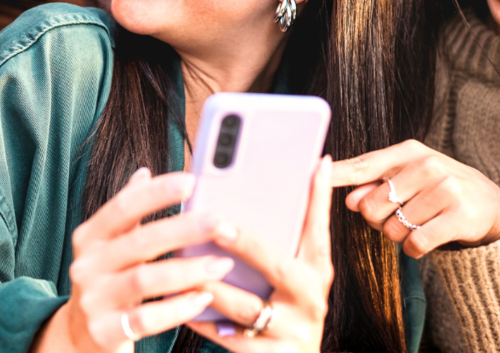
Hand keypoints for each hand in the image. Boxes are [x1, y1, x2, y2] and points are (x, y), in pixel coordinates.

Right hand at [34, 169, 228, 352]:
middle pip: (139, 242)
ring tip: (221, 264)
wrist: (80, 334)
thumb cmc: (106, 280)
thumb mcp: (109, 245)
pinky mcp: (104, 330)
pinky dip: (177, 308)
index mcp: (90, 237)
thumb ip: (127, 213)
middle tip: (219, 221)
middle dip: (182, 229)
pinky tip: (202, 298)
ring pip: (144, 280)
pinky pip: (145, 319)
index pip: (122, 207)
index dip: (156, 193)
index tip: (190, 181)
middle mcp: (87, 265)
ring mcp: (93, 299)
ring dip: (187, 271)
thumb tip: (144, 173)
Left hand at [186, 156, 335, 351]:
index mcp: (316, 271)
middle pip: (278, 265)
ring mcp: (291, 329)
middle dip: (246, 243)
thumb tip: (289, 175)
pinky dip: (202, 320)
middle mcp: (310, 298)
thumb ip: (285, 236)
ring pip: (246, 305)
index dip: (319, 196)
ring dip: (211, 285)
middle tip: (218, 224)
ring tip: (182, 266)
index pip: (319, 227)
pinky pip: (229, 337)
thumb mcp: (297, 275)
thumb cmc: (289, 309)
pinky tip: (180, 305)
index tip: (314, 163)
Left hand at [334, 140, 499, 256]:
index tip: (313, 171)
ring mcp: (445, 189)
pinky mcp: (459, 217)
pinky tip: (428, 239)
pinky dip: (414, 249)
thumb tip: (350, 200)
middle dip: (379, 220)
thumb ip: (376, 186)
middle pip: (372, 207)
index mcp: (409, 151)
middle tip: (402, 215)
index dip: (336, 173)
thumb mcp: (410, 179)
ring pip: (392, 229)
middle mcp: (427, 165)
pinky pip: (415, 244)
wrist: (491, 205)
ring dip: (399, 236)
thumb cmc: (438, 189)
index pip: (364, 165)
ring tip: (421, 223)